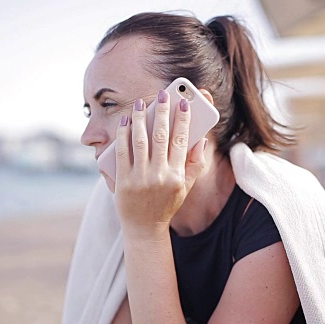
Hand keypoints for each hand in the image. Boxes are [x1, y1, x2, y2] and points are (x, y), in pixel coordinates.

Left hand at [114, 90, 207, 236]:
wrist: (144, 228)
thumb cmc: (166, 204)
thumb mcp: (185, 187)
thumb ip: (194, 164)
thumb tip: (201, 139)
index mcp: (177, 175)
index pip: (182, 141)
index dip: (183, 120)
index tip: (184, 103)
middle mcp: (159, 175)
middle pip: (161, 136)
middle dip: (162, 112)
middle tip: (162, 94)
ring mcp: (140, 178)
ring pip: (141, 140)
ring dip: (141, 118)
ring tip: (141, 103)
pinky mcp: (123, 181)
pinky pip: (122, 152)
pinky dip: (123, 134)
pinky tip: (126, 121)